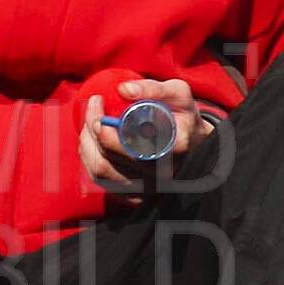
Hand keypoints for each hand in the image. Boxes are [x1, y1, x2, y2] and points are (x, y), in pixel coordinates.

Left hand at [80, 78, 212, 196]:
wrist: (196, 146)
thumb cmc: (184, 117)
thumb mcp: (179, 94)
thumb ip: (153, 89)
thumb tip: (122, 90)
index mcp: (173, 148)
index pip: (129, 142)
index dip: (105, 124)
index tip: (98, 101)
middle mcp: (159, 174)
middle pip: (109, 157)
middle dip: (92, 129)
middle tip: (92, 108)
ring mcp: (146, 188)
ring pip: (100, 170)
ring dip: (87, 144)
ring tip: (91, 123)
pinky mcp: (134, 196)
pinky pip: (101, 179)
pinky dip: (90, 157)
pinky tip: (93, 141)